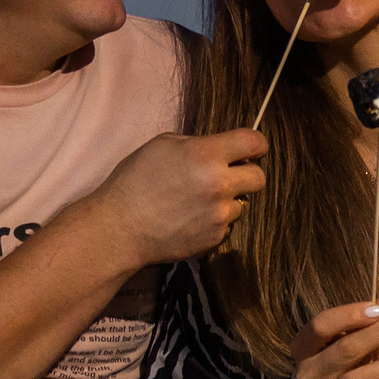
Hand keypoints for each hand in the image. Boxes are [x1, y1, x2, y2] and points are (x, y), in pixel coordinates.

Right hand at [85, 129, 267, 265]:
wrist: (120, 227)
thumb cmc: (134, 181)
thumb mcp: (162, 146)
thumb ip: (197, 144)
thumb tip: (221, 149)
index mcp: (205, 154)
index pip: (254, 142)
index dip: (258, 144)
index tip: (254, 149)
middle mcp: (218, 184)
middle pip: (259, 177)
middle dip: (248, 174)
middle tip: (231, 175)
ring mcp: (219, 214)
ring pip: (242, 204)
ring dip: (227, 201)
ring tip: (197, 201)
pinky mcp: (215, 237)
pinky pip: (226, 224)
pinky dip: (214, 221)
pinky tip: (190, 219)